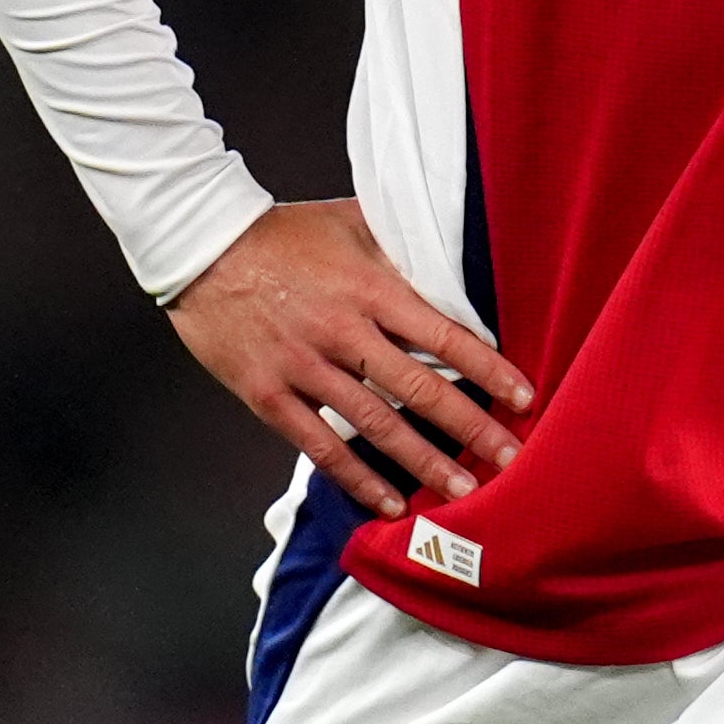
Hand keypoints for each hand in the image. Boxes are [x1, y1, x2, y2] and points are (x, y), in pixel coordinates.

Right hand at [166, 199, 533, 518]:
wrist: (200, 246)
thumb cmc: (282, 232)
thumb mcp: (350, 220)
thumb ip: (402, 243)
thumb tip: (454, 256)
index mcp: (369, 288)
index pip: (443, 335)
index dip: (488, 369)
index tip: (524, 397)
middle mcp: (342, 331)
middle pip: (417, 388)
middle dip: (470, 426)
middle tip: (510, 459)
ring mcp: (303, 366)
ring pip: (374, 425)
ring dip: (421, 462)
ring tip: (462, 491)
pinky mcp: (267, 394)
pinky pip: (318, 446)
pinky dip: (356, 478)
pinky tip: (388, 504)